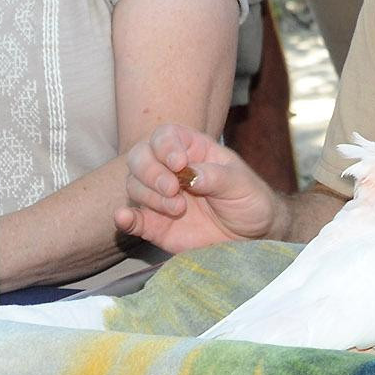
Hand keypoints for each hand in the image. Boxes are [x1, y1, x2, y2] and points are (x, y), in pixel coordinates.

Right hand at [114, 123, 285, 254]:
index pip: (165, 136)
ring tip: (178, 209)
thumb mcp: (241, 184)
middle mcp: (170, 170)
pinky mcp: (155, 225)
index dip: (166, 146)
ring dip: (149, 196)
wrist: (251, 238)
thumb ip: (217, 177)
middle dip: (151, 171)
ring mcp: (160, 197)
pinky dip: (124, 218)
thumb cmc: (249, 201)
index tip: (178, 162)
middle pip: (140, 157)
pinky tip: (123, 217)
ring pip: (134, 185)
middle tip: (172, 189)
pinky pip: (132, 219)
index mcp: (192, 150)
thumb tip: (190, 175)